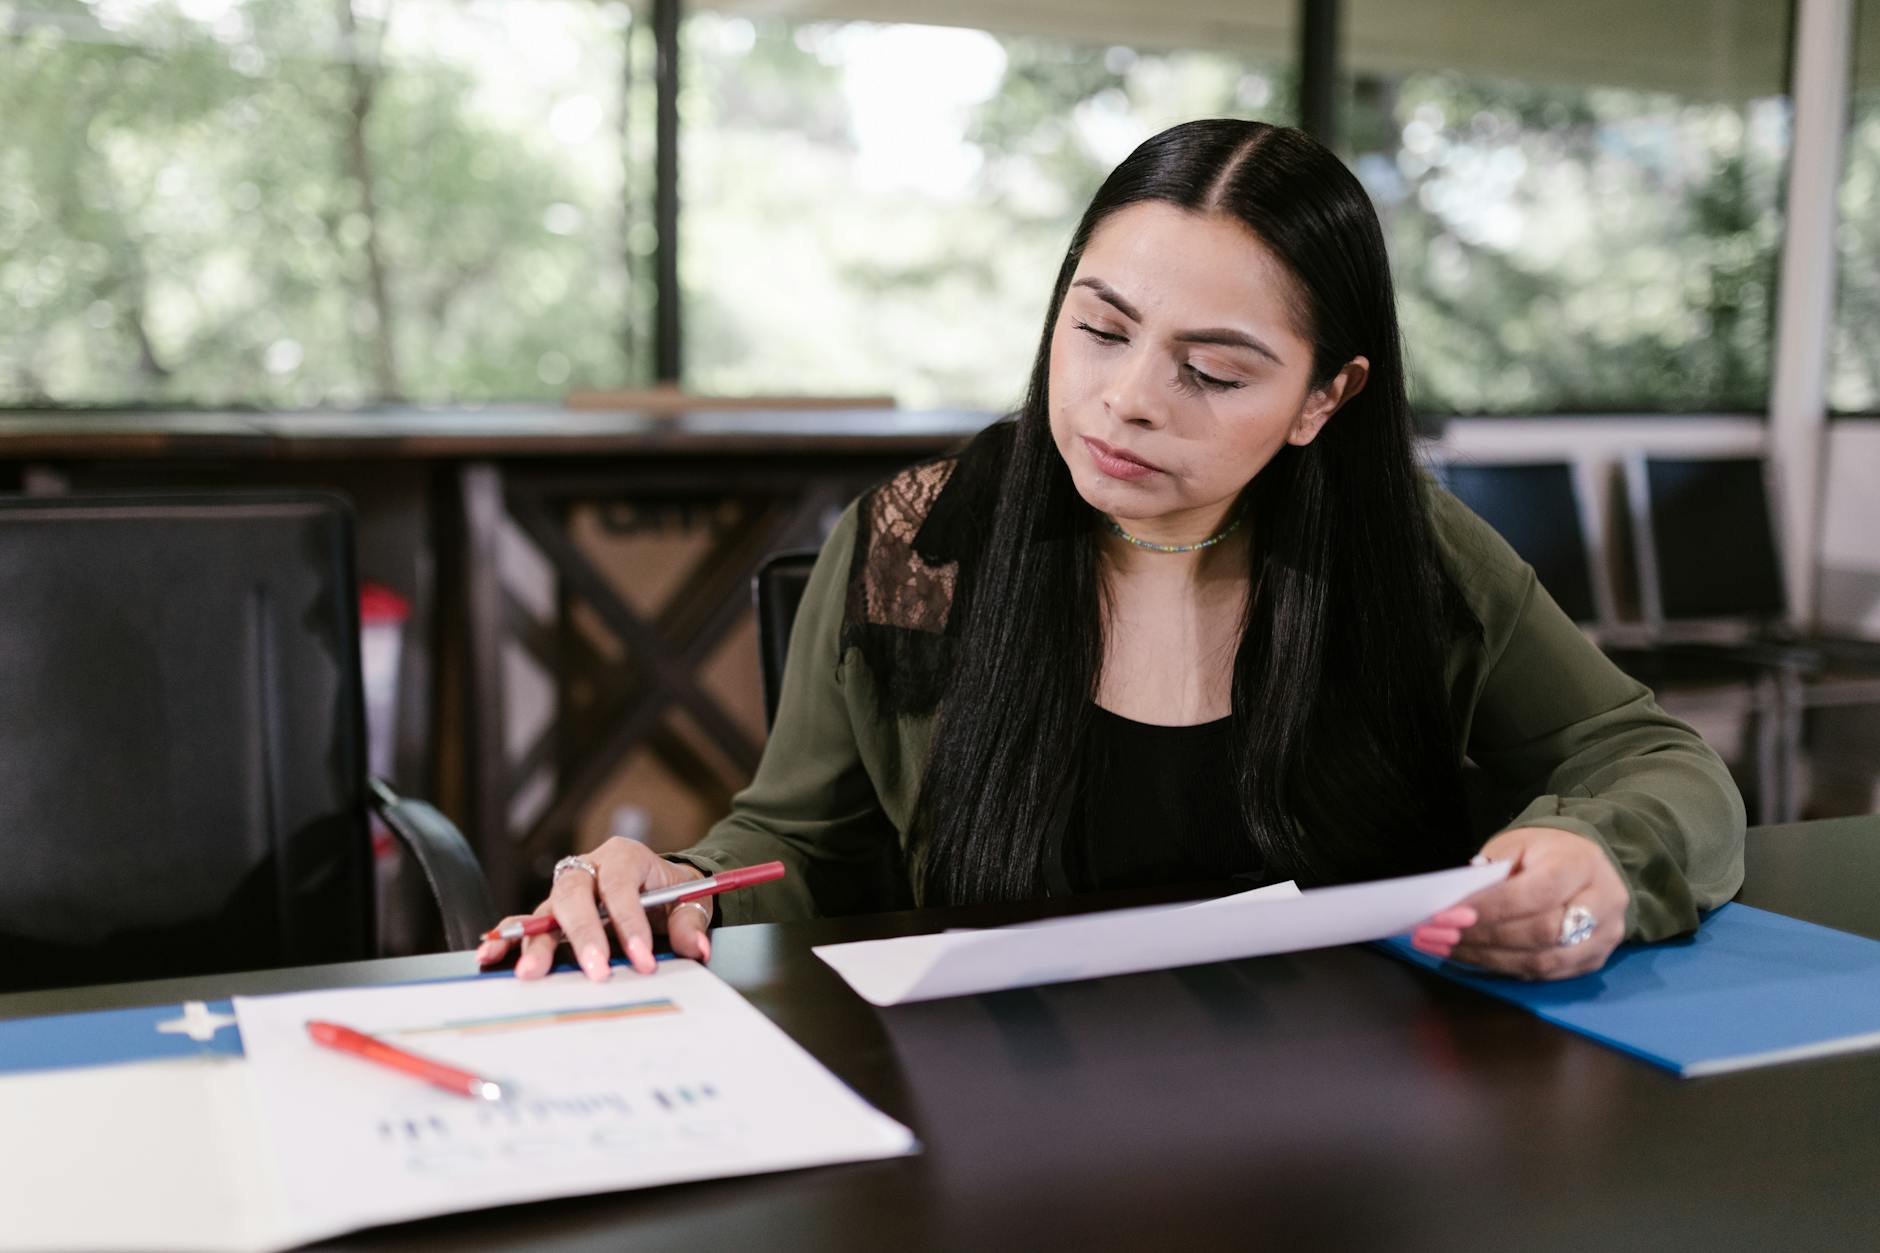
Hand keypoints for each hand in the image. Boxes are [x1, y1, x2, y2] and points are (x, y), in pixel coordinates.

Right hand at [475, 837, 711, 981]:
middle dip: (583, 935)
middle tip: (595, 972)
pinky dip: (509, 940)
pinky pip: (526, 924)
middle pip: (574, 895)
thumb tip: (695, 947)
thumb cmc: (672, 892)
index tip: (642, 960)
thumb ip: (691, 922)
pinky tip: (491, 957)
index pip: (621, 887)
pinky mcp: (552, 914)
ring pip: (545, 911)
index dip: (630, 923)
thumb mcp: (691, 900)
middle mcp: (588, 869)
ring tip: (529, 973)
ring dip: (535, 943)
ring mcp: (566, 893)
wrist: (660, 888)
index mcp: (624, 856)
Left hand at [1410, 826, 1628, 979]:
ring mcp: (1604, 937)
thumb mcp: (1517, 845)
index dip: (1489, 909)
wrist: (1586, 865)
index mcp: (1582, 864)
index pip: (1535, 893)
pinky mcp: (1594, 961)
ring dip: (1488, 958)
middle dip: (1484, 936)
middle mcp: (1603, 901)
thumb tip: (1456, 905)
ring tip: (1446, 948)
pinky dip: (1503, 968)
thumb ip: (1491, 872)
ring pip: (1543, 961)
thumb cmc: (1544, 853)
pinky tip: (1472, 958)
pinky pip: (1544, 974)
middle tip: (1438, 935)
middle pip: (1542, 932)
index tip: (1446, 915)